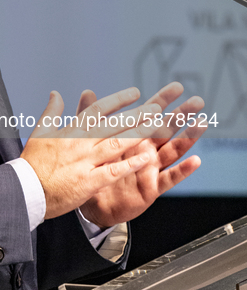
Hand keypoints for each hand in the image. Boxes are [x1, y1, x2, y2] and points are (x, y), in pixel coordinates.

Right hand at [21, 87, 163, 219]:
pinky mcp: (88, 182)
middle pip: (113, 125)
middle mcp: (80, 143)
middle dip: (136, 115)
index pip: (98, 109)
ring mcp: (86, 162)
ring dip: (138, 134)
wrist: (25, 191)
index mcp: (70, 130)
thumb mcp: (39, 133)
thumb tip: (55, 93)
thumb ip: (51, 112)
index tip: (135, 93)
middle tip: (156, 108)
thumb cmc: (32, 163)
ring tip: (156, 126)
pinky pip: (113, 171)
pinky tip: (145, 158)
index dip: (118, 100)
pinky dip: (129, 164)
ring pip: (116, 144)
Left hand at [79, 82, 203, 227]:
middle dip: (182, 114)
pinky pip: (169, 178)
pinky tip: (195, 160)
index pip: (150, 115)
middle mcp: (146, 150)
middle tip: (197, 101)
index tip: (177, 87)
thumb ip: (89, 117)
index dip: (163, 100)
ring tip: (201, 123)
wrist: (92, 203)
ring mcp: (152, 168)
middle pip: (167, 129)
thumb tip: (87, 92)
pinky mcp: (152, 187)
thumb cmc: (95, 171)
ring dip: (188, 137)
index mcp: (133, 137)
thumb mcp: (90, 142)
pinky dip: (183, 170)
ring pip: (174, 150)